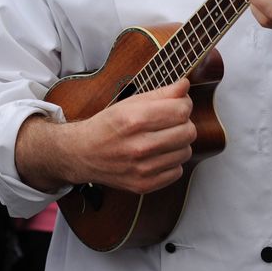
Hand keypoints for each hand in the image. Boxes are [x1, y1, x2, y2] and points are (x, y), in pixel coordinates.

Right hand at [18, 79, 194, 194]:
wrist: (83, 153)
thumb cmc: (106, 126)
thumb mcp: (129, 103)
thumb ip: (160, 94)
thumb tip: (184, 85)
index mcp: (134, 120)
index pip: (181, 111)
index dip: (184, 104)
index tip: (178, 104)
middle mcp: (139, 146)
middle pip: (188, 132)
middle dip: (183, 123)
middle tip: (170, 122)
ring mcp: (142, 168)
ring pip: (185, 152)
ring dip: (178, 143)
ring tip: (162, 138)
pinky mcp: (144, 185)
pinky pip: (177, 171)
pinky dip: (171, 162)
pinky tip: (157, 155)